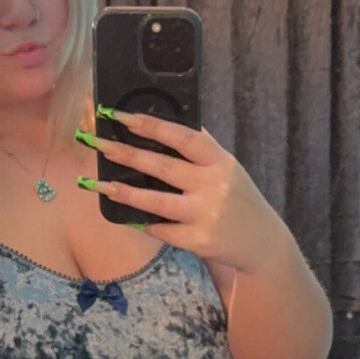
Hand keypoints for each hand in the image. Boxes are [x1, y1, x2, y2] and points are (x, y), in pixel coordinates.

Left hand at [78, 110, 284, 273]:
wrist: (262, 241)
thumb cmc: (238, 198)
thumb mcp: (227, 168)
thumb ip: (200, 150)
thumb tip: (162, 123)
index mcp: (220, 162)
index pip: (183, 138)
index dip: (152, 126)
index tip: (122, 117)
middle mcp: (213, 187)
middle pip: (162, 167)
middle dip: (126, 154)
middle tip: (97, 144)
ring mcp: (205, 215)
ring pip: (156, 202)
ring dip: (124, 192)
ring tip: (97, 183)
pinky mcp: (197, 241)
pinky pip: (161, 230)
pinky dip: (143, 222)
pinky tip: (127, 216)